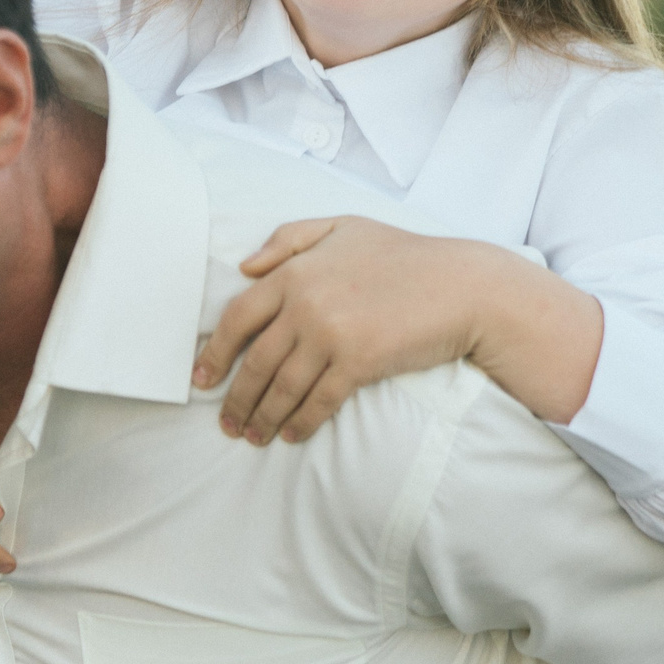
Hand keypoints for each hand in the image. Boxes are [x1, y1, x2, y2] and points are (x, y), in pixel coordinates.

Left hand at [191, 217, 487, 444]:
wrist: (461, 285)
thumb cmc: (403, 255)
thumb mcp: (343, 227)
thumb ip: (289, 239)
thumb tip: (244, 267)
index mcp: (294, 271)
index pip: (237, 317)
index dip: (216, 353)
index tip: (202, 380)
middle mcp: (305, 304)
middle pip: (255, 361)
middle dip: (236, 399)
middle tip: (226, 423)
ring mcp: (331, 335)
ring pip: (282, 387)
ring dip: (263, 417)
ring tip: (253, 436)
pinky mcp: (358, 363)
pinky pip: (318, 401)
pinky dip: (300, 422)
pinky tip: (291, 435)